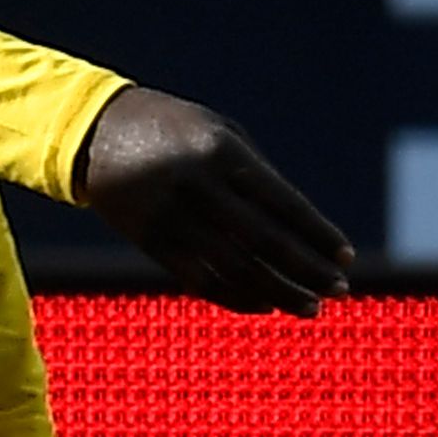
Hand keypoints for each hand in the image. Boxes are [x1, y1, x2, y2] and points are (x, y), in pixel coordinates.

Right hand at [71, 83, 351, 314]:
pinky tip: (265, 305)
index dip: (317, 233)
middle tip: (341, 290)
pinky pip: (200, 279)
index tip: (345, 256)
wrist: (91, 132)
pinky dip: (236, 296)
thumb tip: (301, 232)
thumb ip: (256, 176)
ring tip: (310, 308)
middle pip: (264, 241)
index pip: (282, 203)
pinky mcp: (150, 240)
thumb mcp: (219, 134)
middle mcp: (198, 187)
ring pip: (235, 268)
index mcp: (221, 153)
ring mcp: (171, 217)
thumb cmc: (172, 129)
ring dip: (278, 292)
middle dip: (306, 269)